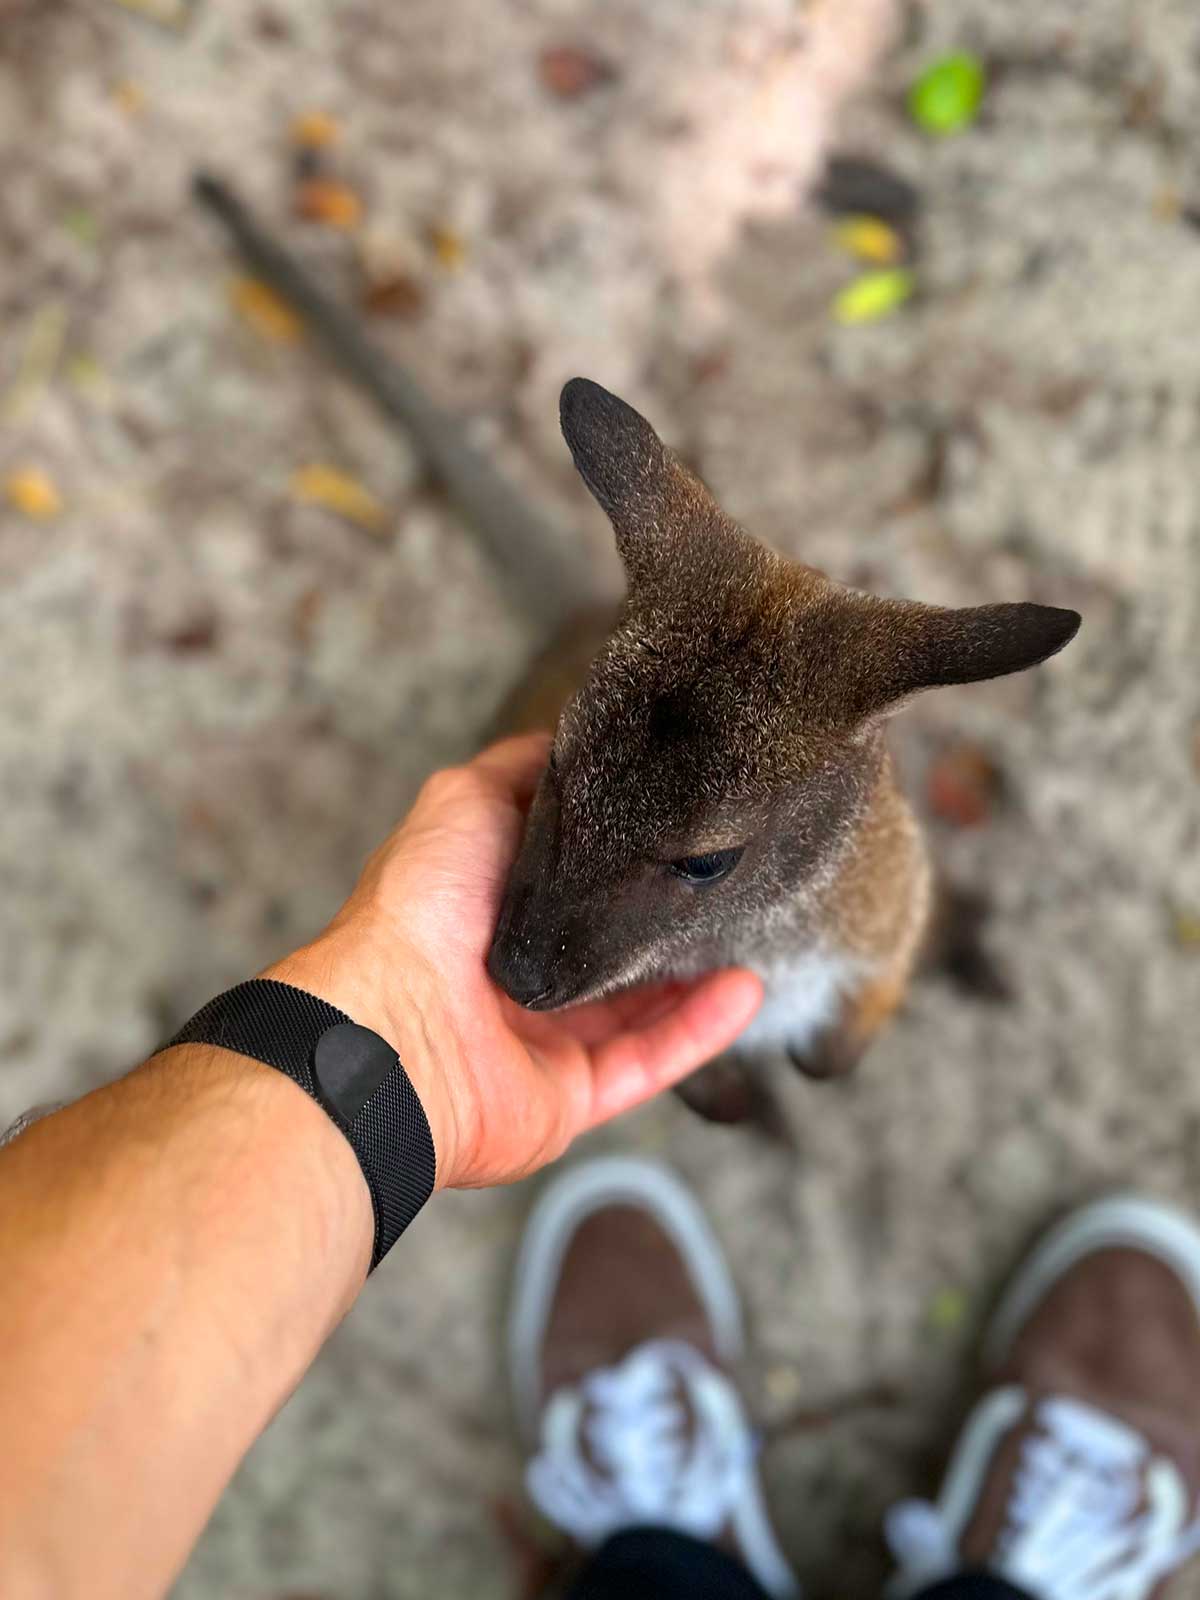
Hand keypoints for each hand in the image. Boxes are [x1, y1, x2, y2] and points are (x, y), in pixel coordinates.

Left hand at [265, 734, 761, 1189]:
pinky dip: (699, 1029)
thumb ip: (517, 773)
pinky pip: (648, 1060)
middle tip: (724, 880)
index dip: (615, 855)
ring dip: (697, 976)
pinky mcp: (570, 1094)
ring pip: (639, 1008)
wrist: (398, 1026)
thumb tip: (564, 746)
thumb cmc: (419, 908)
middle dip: (664, 919)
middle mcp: (512, 978)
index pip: (565, 882)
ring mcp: (541, 1040)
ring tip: (754, 931)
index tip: (673, 821)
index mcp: (484, 912)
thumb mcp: (463, 800)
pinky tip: (743, 990)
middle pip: (607, 948)